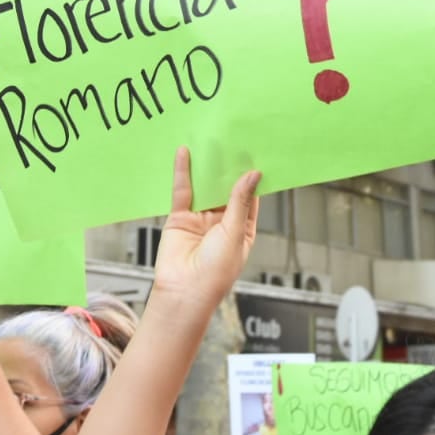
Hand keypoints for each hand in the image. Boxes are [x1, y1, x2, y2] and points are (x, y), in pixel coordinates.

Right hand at [152, 147, 259, 311]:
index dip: (251, 177)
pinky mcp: (180, 218)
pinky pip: (182, 191)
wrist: (184, 293)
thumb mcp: (235, 234)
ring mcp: (200, 219)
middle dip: (228, 168)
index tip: (254, 154)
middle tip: (233, 142)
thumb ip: (240, 202)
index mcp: (242, 230)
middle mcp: (222, 223)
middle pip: (226, 189)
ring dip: (208, 167)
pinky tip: (185, 155)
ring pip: (205, 187)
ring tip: (212, 141)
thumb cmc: (215, 274)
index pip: (248, 197)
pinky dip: (183, 172)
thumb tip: (252, 176)